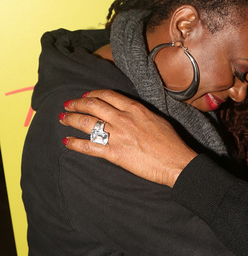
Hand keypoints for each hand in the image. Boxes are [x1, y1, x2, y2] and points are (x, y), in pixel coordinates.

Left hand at [59, 90, 196, 186]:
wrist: (176, 162)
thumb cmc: (171, 143)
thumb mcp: (157, 119)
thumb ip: (140, 114)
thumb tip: (130, 113)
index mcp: (135, 108)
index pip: (107, 95)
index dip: (92, 94)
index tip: (85, 96)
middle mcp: (123, 118)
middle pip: (92, 105)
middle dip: (76, 103)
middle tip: (68, 105)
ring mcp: (117, 135)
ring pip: (86, 122)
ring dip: (71, 119)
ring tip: (62, 119)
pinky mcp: (114, 153)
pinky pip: (88, 146)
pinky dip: (74, 143)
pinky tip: (66, 142)